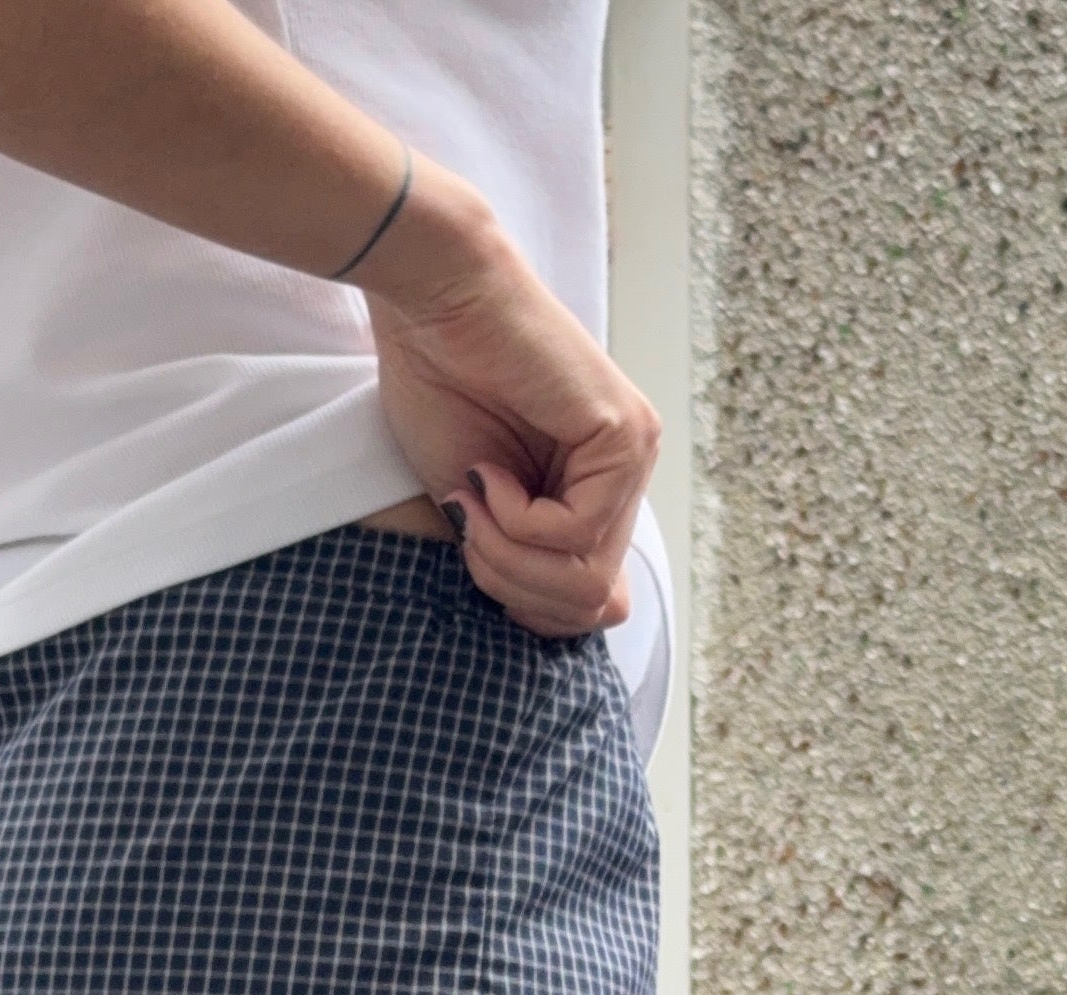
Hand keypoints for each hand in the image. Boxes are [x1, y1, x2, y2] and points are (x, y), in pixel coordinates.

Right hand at [358, 170, 658, 639]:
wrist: (432, 304)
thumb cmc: (441, 387)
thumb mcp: (481, 512)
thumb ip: (531, 565)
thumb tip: (593, 617)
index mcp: (596, 492)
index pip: (588, 607)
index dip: (522, 603)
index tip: (473, 545)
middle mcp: (627, 476)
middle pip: (587, 604)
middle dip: (511, 583)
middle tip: (469, 523)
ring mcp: (634, 455)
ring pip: (585, 582)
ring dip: (509, 555)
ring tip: (477, 496)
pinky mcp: (626, 436)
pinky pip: (578, 534)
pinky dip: (519, 522)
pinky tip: (492, 472)